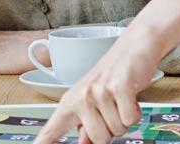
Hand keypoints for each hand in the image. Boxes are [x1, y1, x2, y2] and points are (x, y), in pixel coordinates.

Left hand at [35, 0, 179, 143]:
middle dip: (112, 128)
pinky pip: (130, 120)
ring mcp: (99, 91)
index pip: (52, 130)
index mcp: (71, 101)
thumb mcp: (94, 97)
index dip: (43, 143)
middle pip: (99, 139)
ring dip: (124, 118)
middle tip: (113, 107)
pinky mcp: (119, 87)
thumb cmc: (113, 72)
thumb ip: (86, 122)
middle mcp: (81, 96)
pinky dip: (135, 112)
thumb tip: (83, 141)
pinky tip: (130, 96)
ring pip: (118, 130)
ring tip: (121, 98)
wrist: (134, 45)